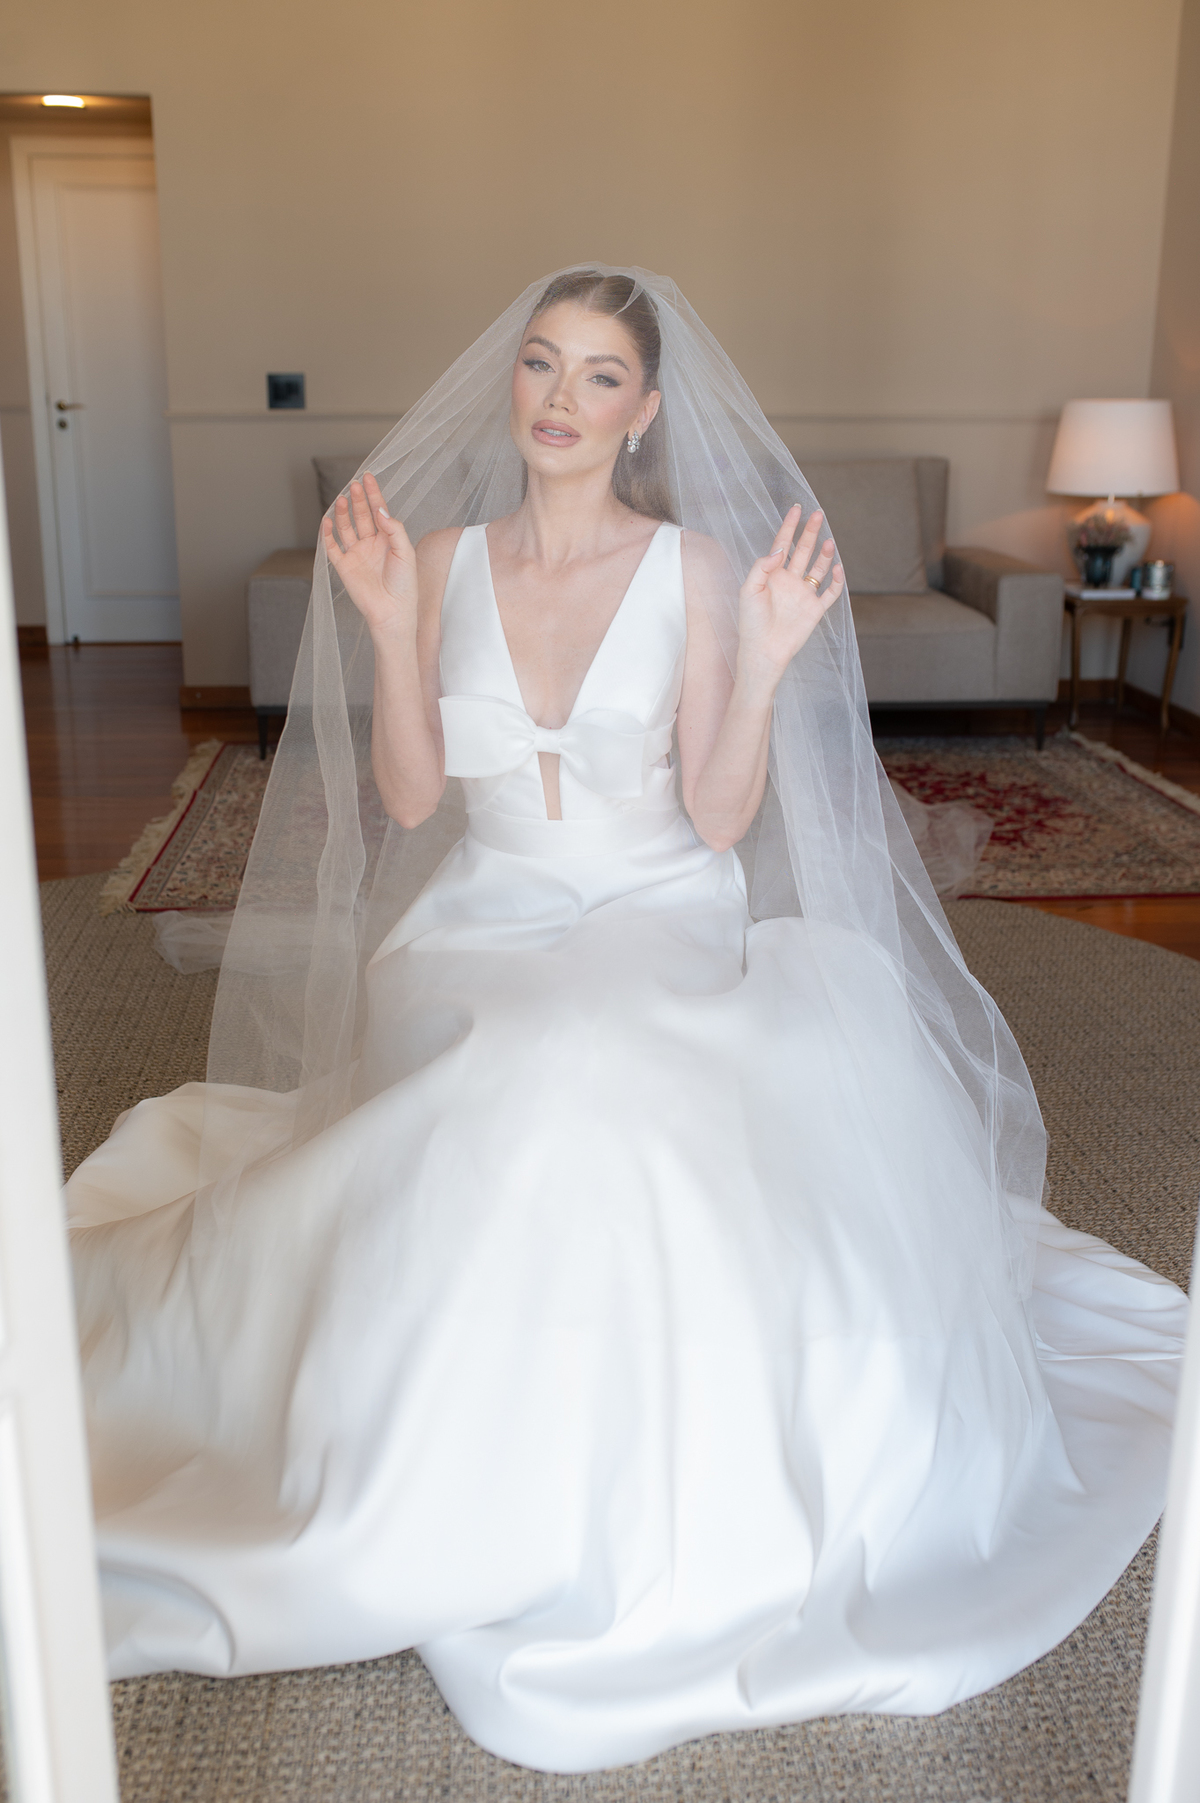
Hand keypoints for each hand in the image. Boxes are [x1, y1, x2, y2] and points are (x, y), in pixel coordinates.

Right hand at [321, 472, 416, 636]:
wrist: (392, 611)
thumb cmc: (404, 585)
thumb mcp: (406, 552)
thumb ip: (394, 529)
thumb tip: (380, 510)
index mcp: (388, 539)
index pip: (379, 511)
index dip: (373, 494)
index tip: (368, 477)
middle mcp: (371, 544)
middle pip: (362, 516)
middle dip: (358, 499)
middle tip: (354, 485)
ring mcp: (356, 554)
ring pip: (346, 527)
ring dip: (343, 513)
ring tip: (342, 499)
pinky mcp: (344, 566)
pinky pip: (332, 547)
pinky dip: (327, 533)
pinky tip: (327, 520)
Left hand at [736, 504, 844, 689]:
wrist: (763, 651)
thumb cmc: (751, 623)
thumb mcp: (749, 590)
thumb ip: (762, 567)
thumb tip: (779, 549)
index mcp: (773, 574)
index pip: (783, 544)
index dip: (789, 526)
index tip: (797, 508)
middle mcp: (790, 581)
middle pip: (803, 550)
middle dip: (810, 532)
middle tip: (818, 514)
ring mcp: (804, 594)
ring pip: (818, 568)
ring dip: (825, 554)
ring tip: (829, 541)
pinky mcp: (815, 610)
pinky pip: (831, 592)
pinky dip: (837, 581)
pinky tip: (838, 569)